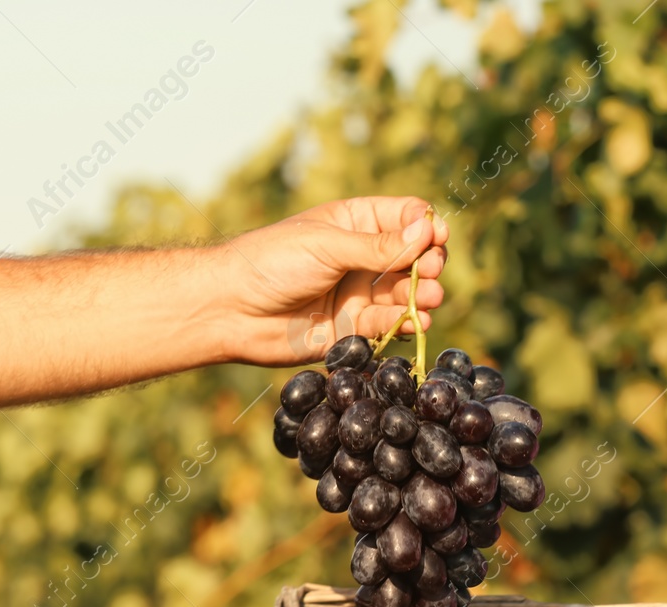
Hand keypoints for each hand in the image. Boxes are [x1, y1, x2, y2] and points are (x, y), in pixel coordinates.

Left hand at [214, 197, 449, 366]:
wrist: (231, 310)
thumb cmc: (271, 263)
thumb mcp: (327, 246)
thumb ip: (378, 247)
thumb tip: (428, 233)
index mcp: (354, 223)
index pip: (406, 217)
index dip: (425, 226)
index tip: (435, 236)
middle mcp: (360, 257)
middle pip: (413, 257)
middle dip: (428, 262)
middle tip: (431, 270)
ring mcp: (357, 293)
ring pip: (405, 293)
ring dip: (423, 295)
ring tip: (431, 297)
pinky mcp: (350, 328)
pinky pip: (387, 325)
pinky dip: (405, 323)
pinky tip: (417, 321)